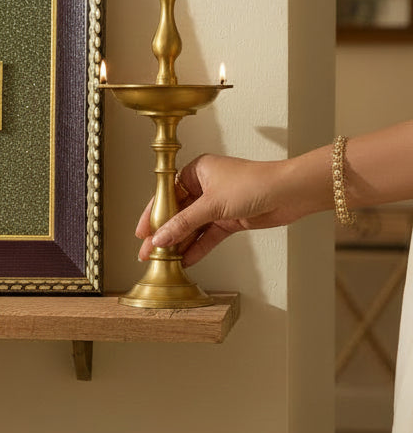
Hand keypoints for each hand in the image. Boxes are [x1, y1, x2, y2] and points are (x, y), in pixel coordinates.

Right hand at [134, 154, 300, 266]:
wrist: (289, 193)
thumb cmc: (254, 184)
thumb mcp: (212, 204)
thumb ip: (184, 223)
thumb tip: (160, 237)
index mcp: (196, 172)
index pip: (166, 195)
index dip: (152, 215)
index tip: (142, 233)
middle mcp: (205, 186)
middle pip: (178, 213)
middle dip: (164, 233)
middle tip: (148, 252)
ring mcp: (217, 204)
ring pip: (193, 226)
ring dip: (180, 243)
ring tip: (165, 260)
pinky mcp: (230, 219)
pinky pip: (208, 235)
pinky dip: (198, 247)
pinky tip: (186, 260)